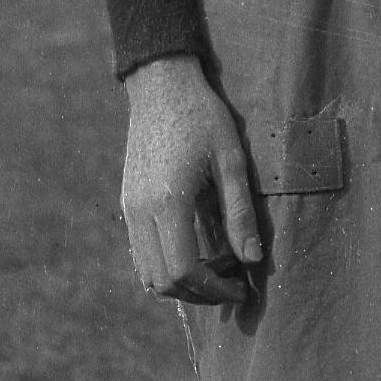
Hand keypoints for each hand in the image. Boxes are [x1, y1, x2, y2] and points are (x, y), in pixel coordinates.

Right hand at [121, 57, 266, 303]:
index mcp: (168, 202)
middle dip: (198, 293)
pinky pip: (140, 253)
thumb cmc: (202, 117)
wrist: (161, 86)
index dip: (213, 289)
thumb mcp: (231, 161)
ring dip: (180, 283)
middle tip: (230, 281)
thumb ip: (240, 214)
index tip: (240, 286)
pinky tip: (194, 251)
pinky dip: (165, 266)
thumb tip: (253, 260)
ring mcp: (129, 208)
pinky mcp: (127, 203)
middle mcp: (140, 211)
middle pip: (161, 281)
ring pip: (146, 273)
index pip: (184, 271)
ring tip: (214, 268)